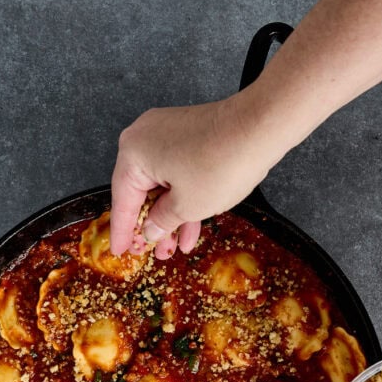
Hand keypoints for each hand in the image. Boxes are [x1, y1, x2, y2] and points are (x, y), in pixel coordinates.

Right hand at [110, 91, 276, 258]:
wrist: (261, 129)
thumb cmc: (222, 162)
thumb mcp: (187, 206)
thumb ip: (162, 221)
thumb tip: (151, 230)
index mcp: (133, 152)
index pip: (122, 201)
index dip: (123, 232)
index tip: (121, 251)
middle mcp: (144, 137)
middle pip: (141, 192)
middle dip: (152, 226)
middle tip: (153, 252)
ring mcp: (167, 134)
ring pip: (162, 184)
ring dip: (170, 216)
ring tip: (175, 246)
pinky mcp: (188, 134)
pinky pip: (178, 172)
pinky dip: (183, 197)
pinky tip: (190, 225)